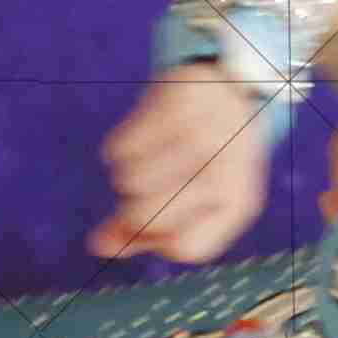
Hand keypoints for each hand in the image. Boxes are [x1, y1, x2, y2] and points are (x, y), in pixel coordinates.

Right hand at [90, 64, 271, 263]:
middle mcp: (224, 169)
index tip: (166, 219)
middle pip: (146, 217)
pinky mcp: (173, 105)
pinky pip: (119, 150)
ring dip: (130, 174)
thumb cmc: (205, 161)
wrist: (225, 91)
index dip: (160, 238)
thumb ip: (146, 232)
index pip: (182, 247)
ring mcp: (200, 135)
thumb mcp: (190, 201)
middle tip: (156, 186)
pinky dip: (123, 148)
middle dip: (136, 207)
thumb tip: (100, 246)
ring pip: (128, 181)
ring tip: (155, 157)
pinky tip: (148, 135)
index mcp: (237, 201)